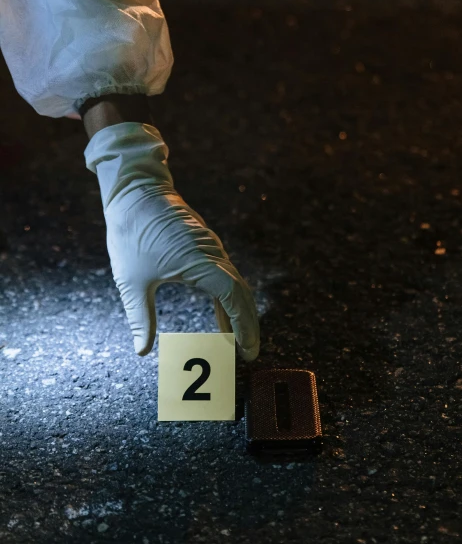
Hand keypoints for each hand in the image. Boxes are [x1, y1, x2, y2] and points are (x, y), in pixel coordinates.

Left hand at [84, 122, 259, 359]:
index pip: (233, 297)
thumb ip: (140, 318)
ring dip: (238, 312)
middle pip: (241, 293)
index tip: (246, 349)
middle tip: (249, 353)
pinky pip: (223, 275)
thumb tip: (142, 351)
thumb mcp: (131, 281)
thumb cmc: (131, 233)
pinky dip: (226, 298)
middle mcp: (212, 254)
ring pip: (234, 283)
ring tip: (238, 340)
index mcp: (201, 263)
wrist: (133, 190)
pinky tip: (221, 316)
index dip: (243, 325)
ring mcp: (210, 248)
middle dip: (247, 324)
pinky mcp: (203, 245)